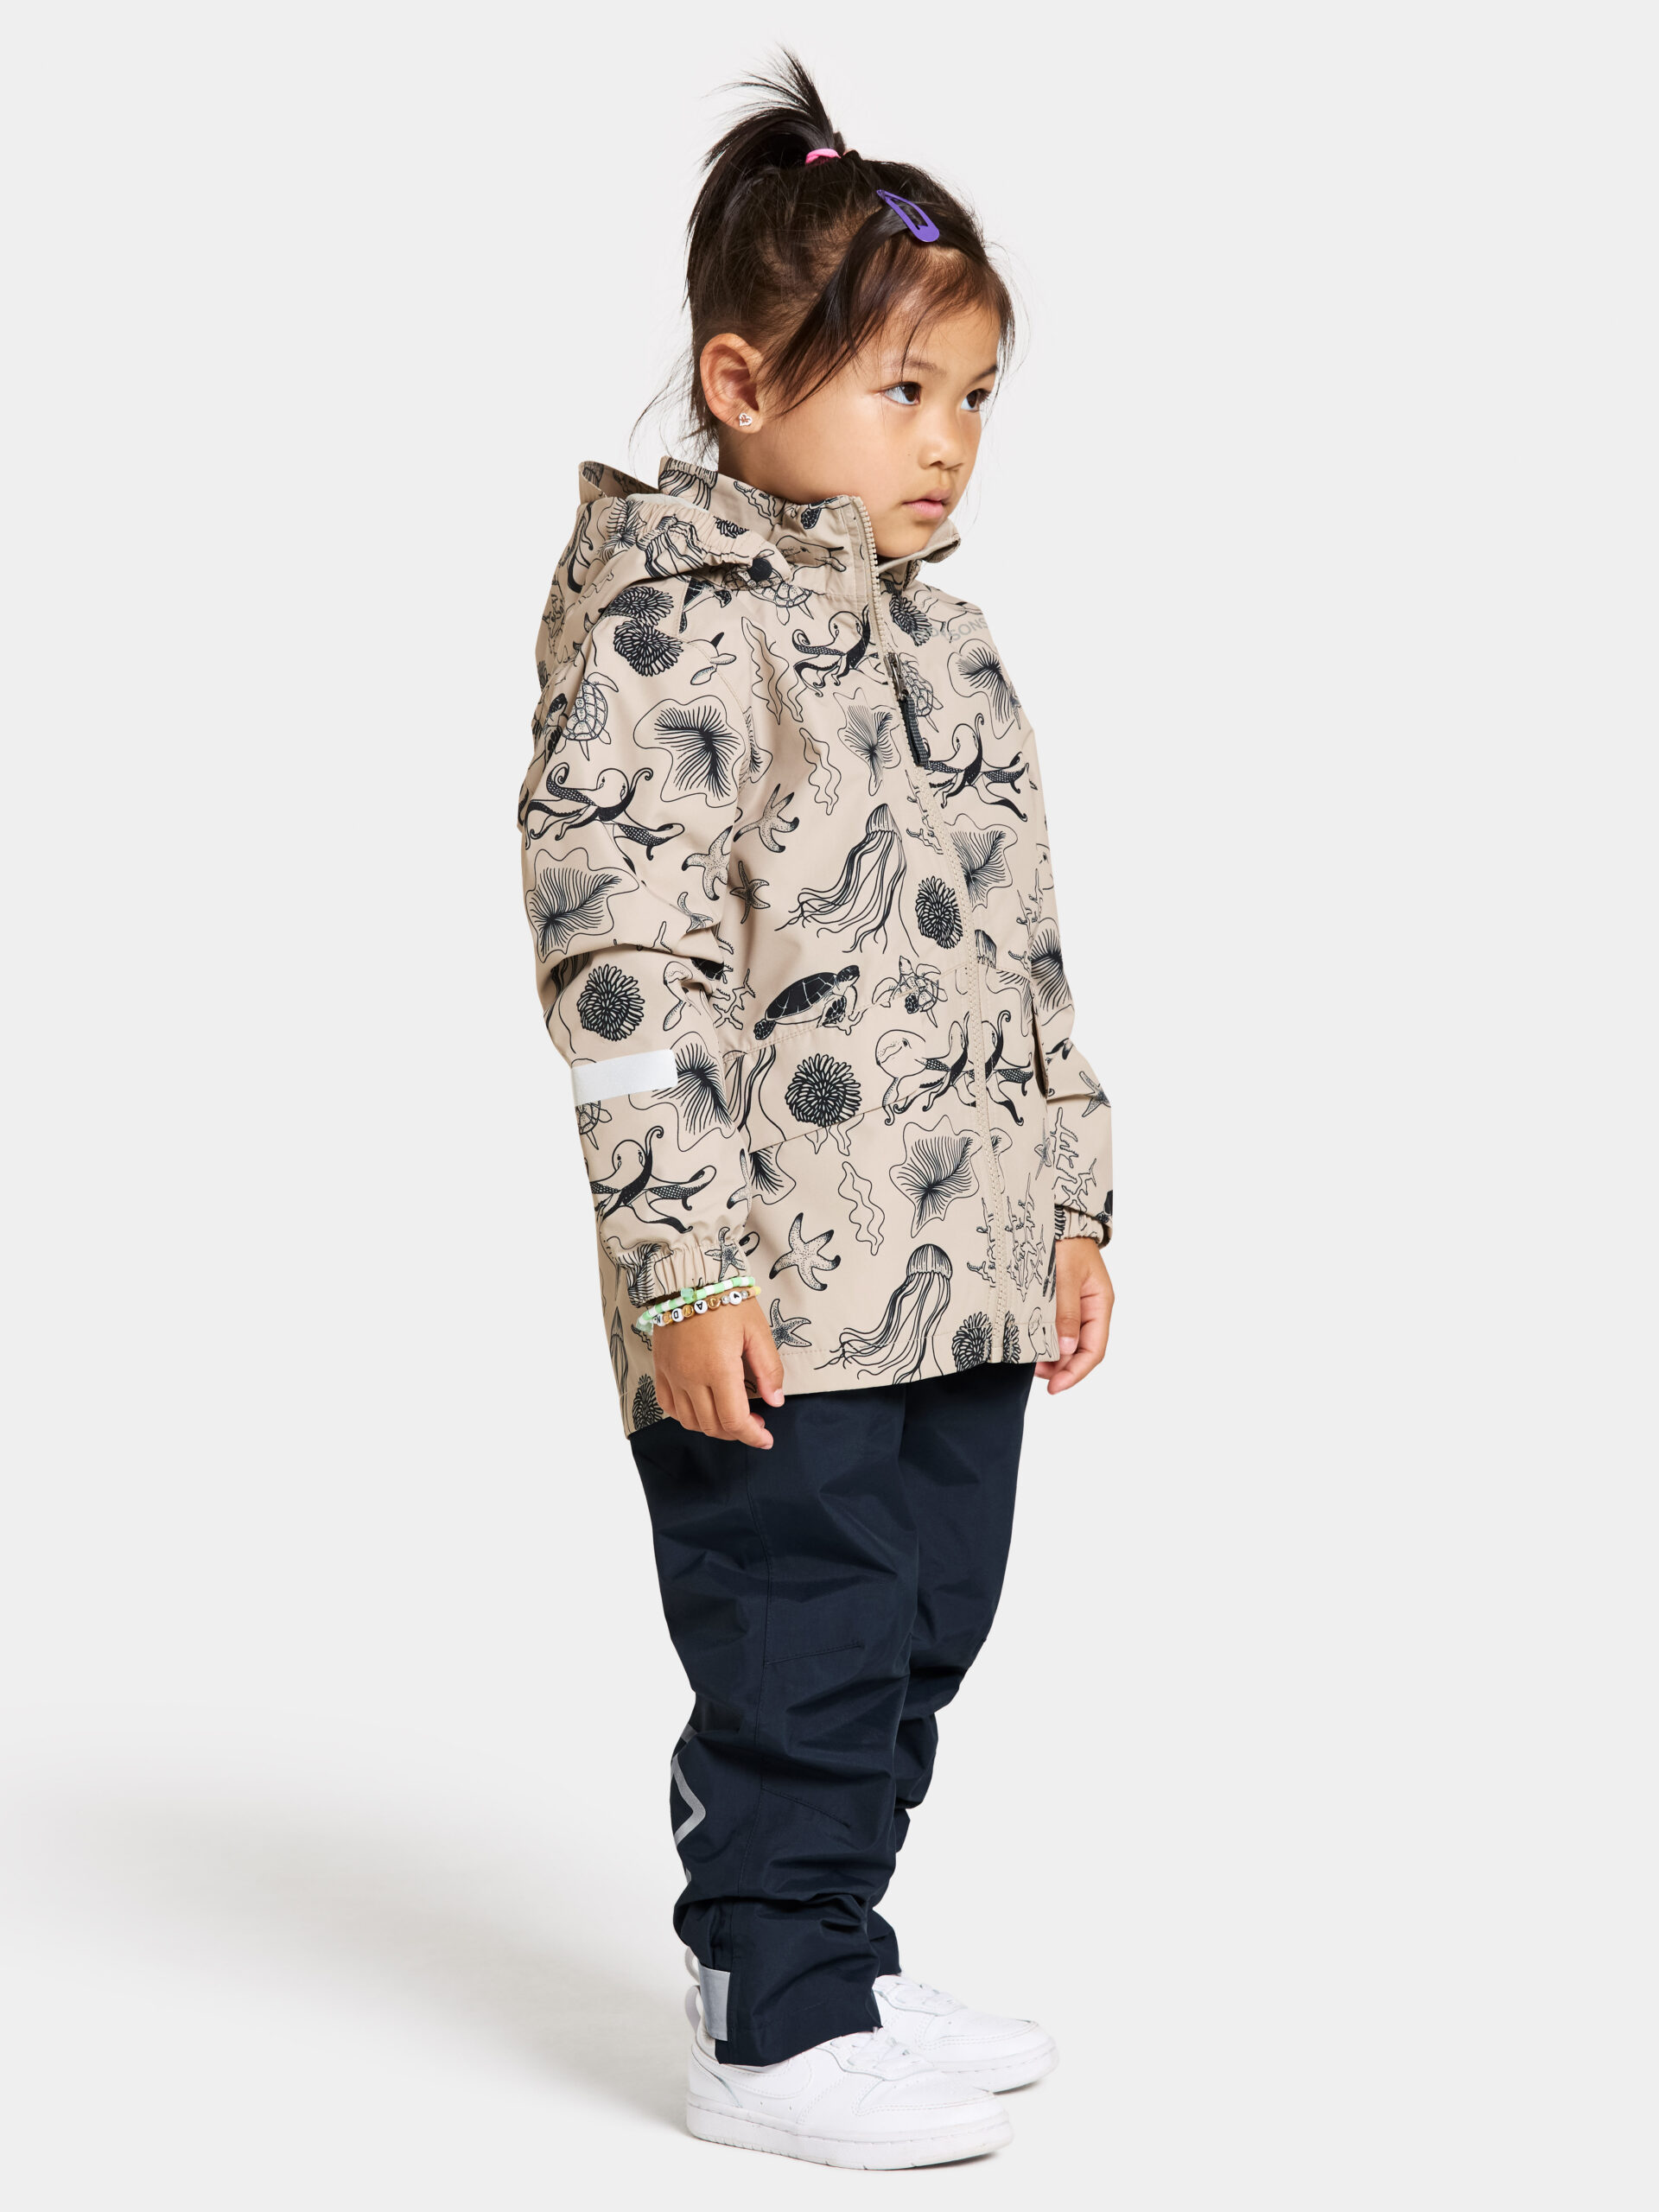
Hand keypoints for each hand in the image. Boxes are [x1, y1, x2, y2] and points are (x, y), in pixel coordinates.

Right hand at [651, 1296, 785, 1446]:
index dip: (752, 1436)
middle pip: (712, 1425)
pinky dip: (687, 1416)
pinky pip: (669, 1406)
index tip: (766, 1439)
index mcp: (718, 1369)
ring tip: (731, 1417)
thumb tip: (776, 1401)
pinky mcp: (661, 1369)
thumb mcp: (757, 1330)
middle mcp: (691, 1377)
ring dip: (713, 1427)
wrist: (690, 1278)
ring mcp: (673, 1375)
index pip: (734, 1420)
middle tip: (755, 1423)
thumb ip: (768, 1369)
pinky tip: (703, 1409)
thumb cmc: (727, 1300)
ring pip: (690, 1421)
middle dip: (737, 1433)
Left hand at [1035, 1238, 1113, 1393]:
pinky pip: (1056, 1328)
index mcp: (1099, 1303)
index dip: (1076, 1372)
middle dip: (1061, 1367)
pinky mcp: (1060, 1300)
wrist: (1055, 1214)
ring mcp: (1076, 1305)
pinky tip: (1031, 1342)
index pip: (1094, 1349)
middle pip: (1082, 1350)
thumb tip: (1065, 1349)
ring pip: (1068, 1342)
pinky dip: (1045, 1340)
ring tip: (1030, 1360)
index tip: (1054, 1387)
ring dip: (1052, 1357)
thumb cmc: (1064, 1239)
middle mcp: (1091, 1308)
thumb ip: (1065, 1312)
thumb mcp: (1064, 1275)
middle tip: (1035, 1374)